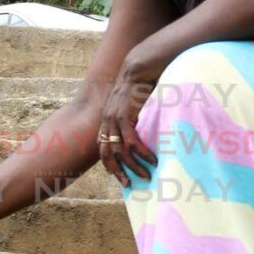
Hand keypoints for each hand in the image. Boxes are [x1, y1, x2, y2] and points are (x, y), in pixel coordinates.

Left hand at [99, 71, 156, 186]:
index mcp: (107, 120)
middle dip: (118, 171)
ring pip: (120, 151)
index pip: (102, 147)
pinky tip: (152, 159)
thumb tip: (138, 130)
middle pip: (107, 154)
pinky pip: (132, 142)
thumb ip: (130, 118)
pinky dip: (142, 153)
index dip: (108, 163)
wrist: (138, 69)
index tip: (117, 175)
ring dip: (134, 166)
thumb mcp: (129, 105)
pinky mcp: (125, 117)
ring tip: (147, 174)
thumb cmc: (138, 86)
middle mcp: (107, 122)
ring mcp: (114, 120)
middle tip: (129, 183)